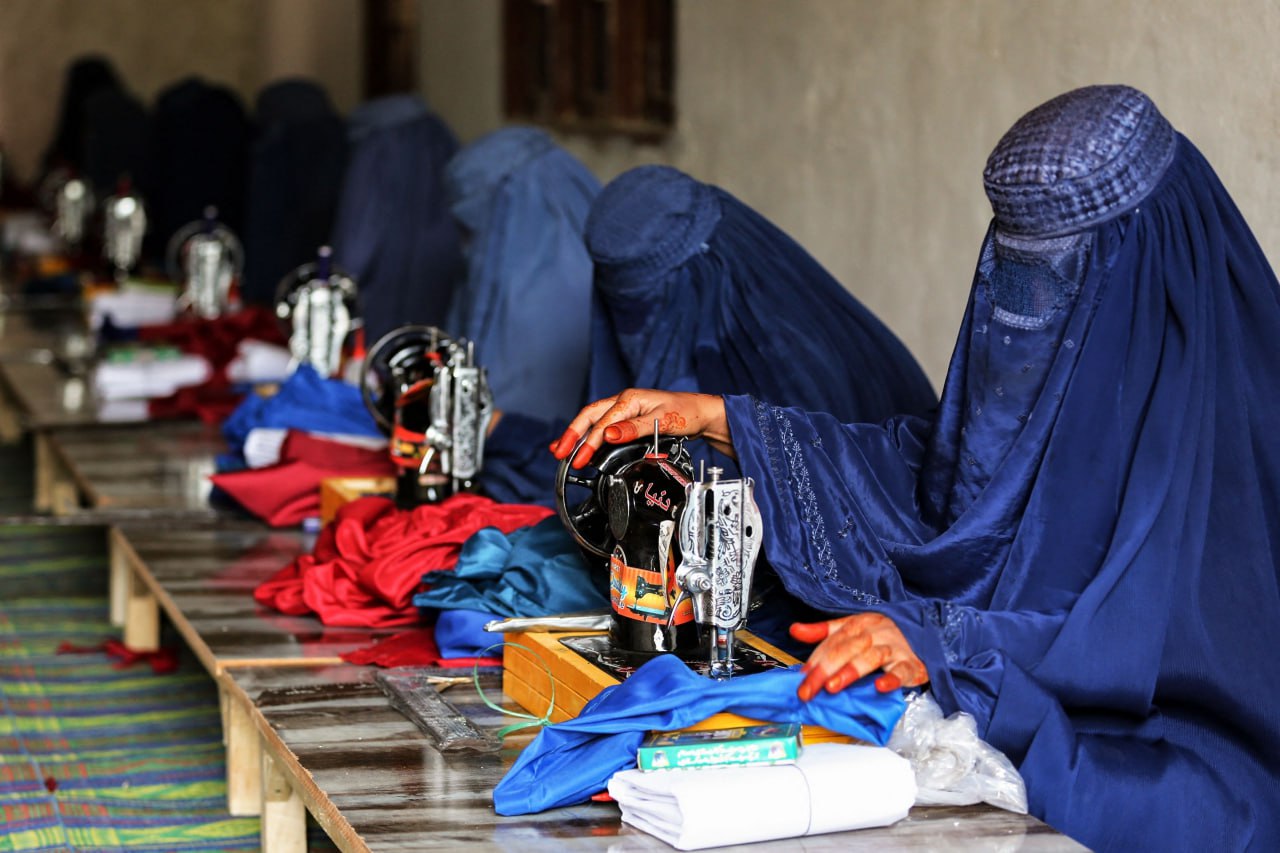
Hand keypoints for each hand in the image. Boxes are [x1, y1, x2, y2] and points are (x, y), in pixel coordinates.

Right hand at [549, 389, 733, 467]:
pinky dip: (588, 436)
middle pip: (589, 416)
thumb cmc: (686, 414)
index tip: (579, 459)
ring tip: (560, 451)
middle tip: (559, 453)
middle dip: (571, 435)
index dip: (589, 443)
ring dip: (576, 435)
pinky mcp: (627, 419)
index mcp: (629, 399)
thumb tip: (608, 435)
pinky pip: (602, 426)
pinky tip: (581, 446)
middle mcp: (624, 402)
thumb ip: (634, 428)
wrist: (701, 413)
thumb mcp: (663, 421)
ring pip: (593, 421)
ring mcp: (624, 410)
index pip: (602, 423)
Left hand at [790, 613, 928, 699]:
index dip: (816, 658)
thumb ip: (824, 631)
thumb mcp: (853, 627)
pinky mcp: (912, 664)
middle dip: (824, 670)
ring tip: (833, 687)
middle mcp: (876, 633)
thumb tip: (795, 630)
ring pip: (870, 657)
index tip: (801, 677)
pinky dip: (892, 679)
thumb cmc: (883, 635)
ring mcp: (894, 648)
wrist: (923, 634)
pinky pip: (902, 671)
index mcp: (860, 624)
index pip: (833, 640)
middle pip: (846, 649)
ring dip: (850, 672)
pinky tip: (880, 687)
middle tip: (808, 690)